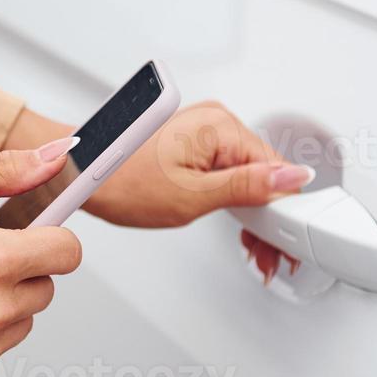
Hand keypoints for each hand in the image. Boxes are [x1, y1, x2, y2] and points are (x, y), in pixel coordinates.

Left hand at [5, 103, 313, 282]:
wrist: (83, 175)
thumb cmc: (123, 183)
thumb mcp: (193, 197)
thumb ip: (248, 187)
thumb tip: (293, 177)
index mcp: (221, 126)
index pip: (276, 170)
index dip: (285, 213)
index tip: (285, 244)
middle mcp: (216, 120)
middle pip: (265, 173)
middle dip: (270, 217)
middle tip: (267, 256)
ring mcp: (206, 130)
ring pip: (249, 174)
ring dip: (254, 211)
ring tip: (253, 247)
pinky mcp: (195, 141)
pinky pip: (229, 169)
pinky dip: (234, 197)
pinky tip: (236, 223)